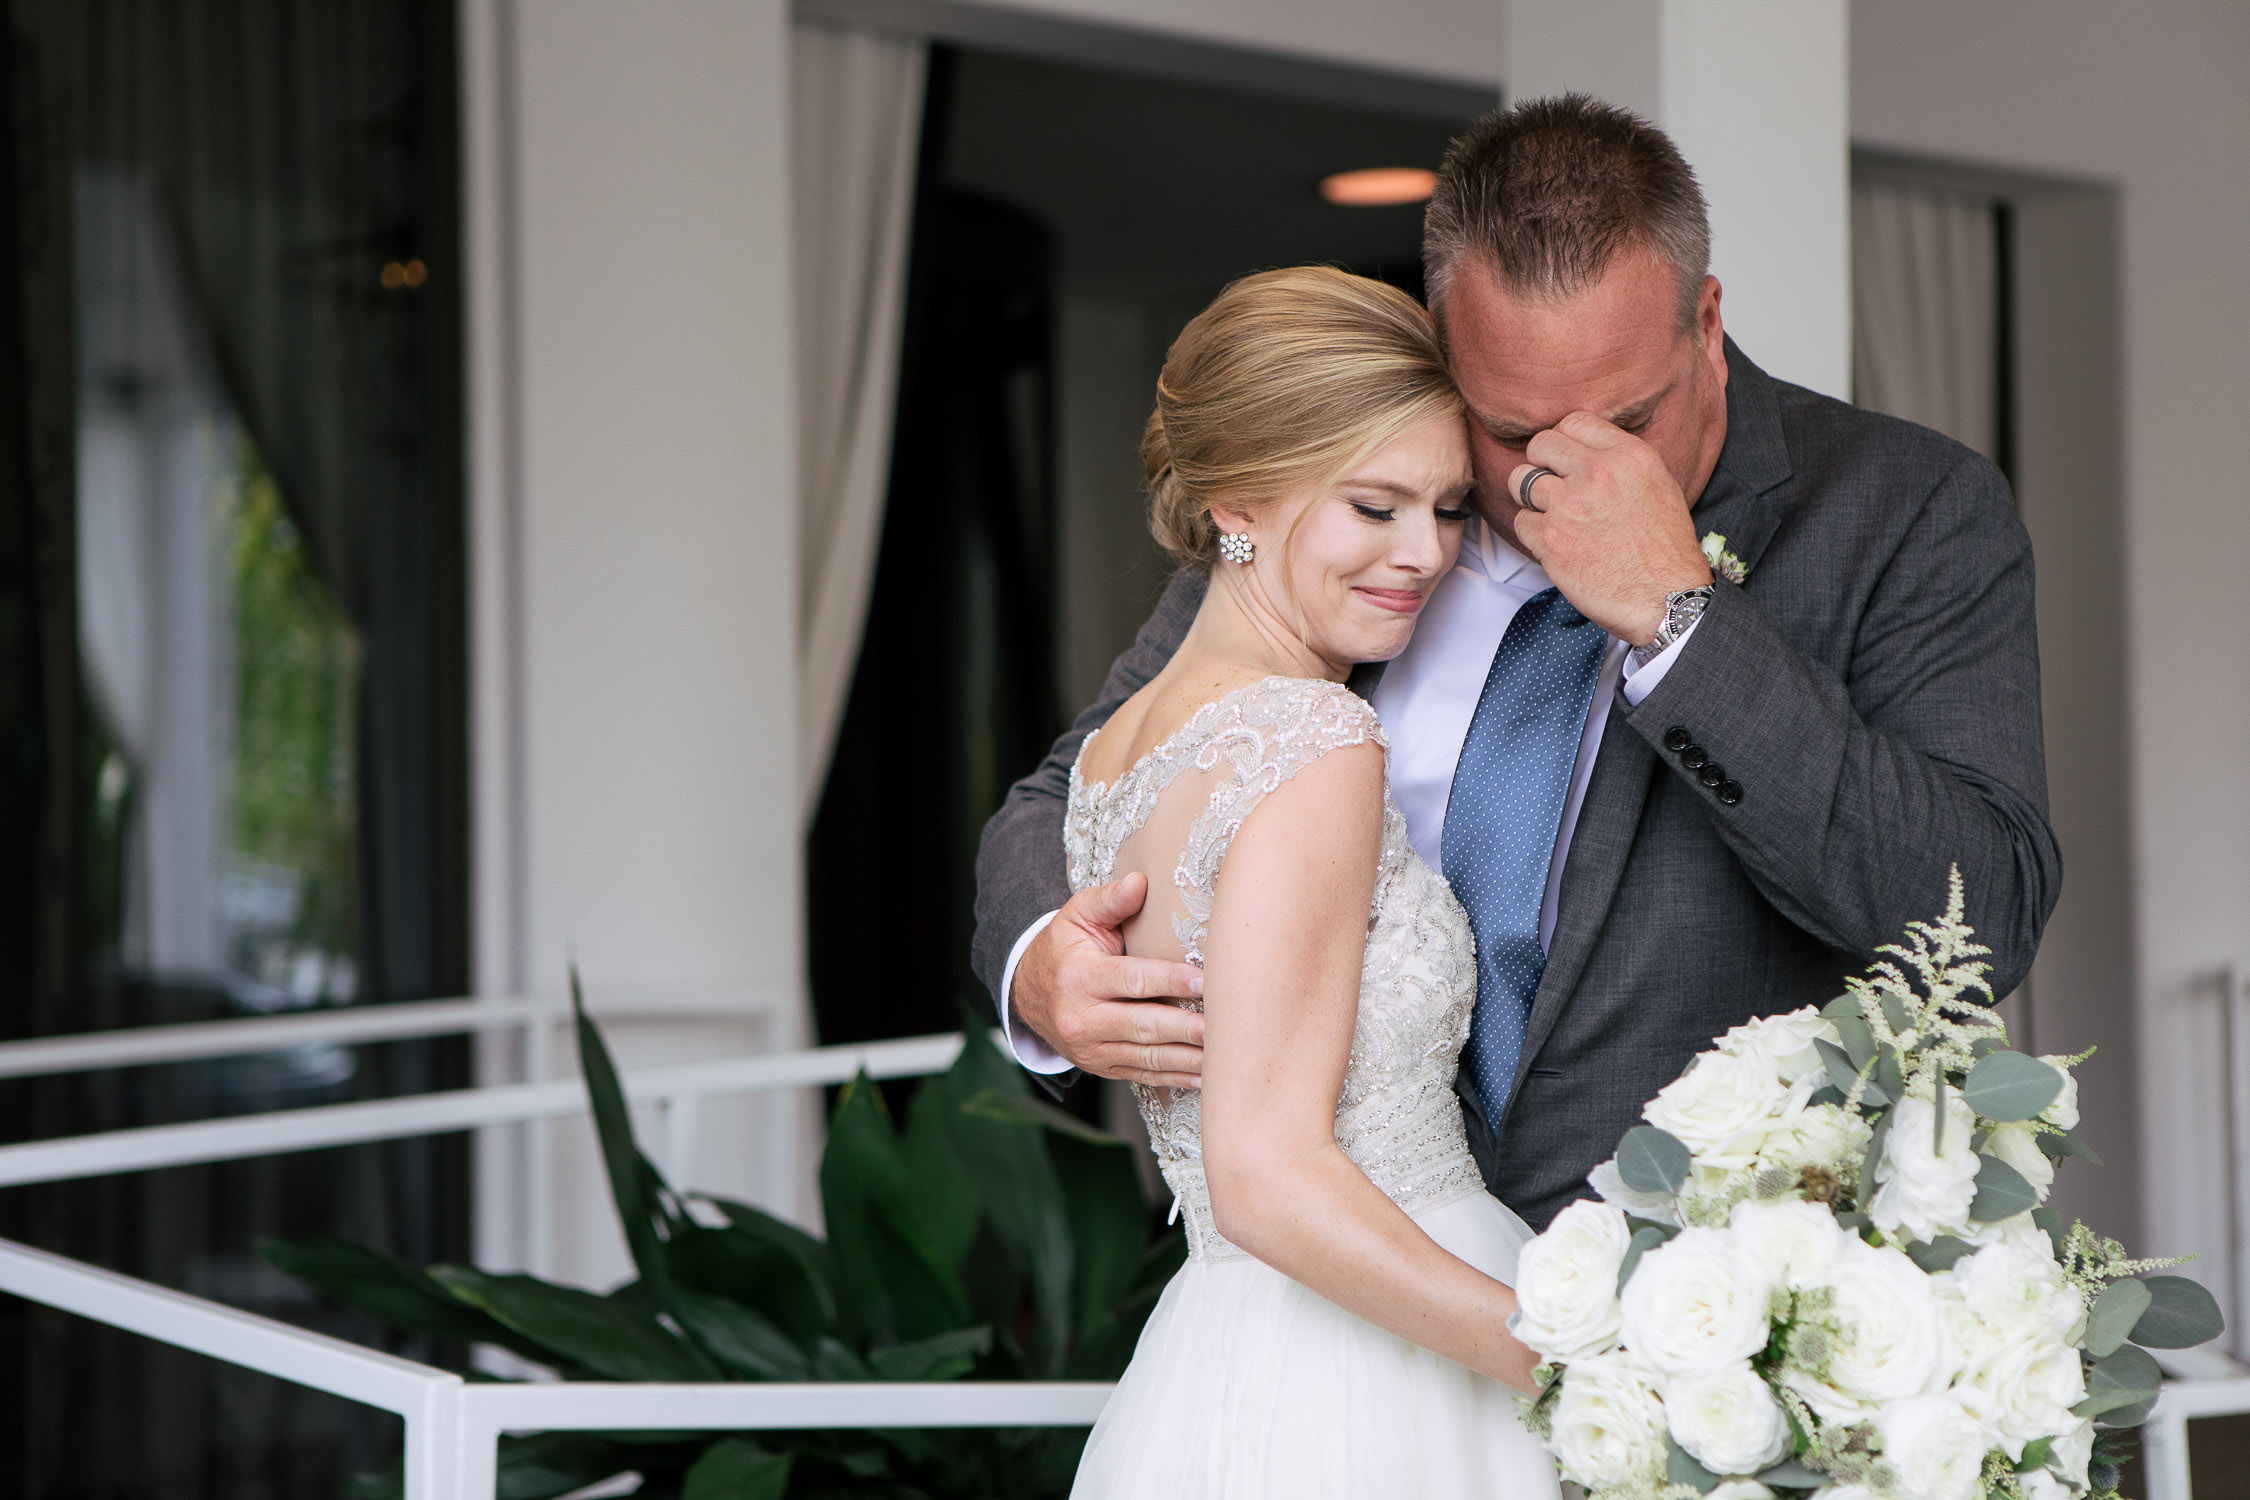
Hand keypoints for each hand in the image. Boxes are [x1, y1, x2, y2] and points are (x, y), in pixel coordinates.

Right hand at [1012, 872, 1206, 1086]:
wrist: (1028, 993)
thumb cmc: (1064, 946)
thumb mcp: (1077, 915)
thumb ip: (1110, 900)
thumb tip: (1140, 881)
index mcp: (1078, 978)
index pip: (1133, 980)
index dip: (1172, 981)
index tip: (1207, 981)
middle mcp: (1081, 1019)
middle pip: (1143, 1025)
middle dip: (1186, 1027)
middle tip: (1225, 1024)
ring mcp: (1091, 1049)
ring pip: (1147, 1057)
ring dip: (1188, 1058)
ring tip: (1225, 1054)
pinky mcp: (1101, 1067)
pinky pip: (1143, 1075)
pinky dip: (1175, 1077)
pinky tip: (1205, 1075)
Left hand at [1507, 411, 1710, 644]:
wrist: (1665, 597)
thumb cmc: (1665, 549)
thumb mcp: (1658, 485)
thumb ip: (1620, 460)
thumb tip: (1585, 450)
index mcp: (1628, 455)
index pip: (1573, 422)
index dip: (1563, 441)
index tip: (1565, 459)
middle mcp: (1597, 473)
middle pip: (1540, 445)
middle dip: (1540, 463)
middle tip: (1550, 485)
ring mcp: (1570, 505)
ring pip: (1521, 482)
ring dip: (1532, 500)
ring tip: (1554, 516)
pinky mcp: (1551, 539)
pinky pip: (1521, 522)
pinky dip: (1533, 533)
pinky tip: (1557, 544)